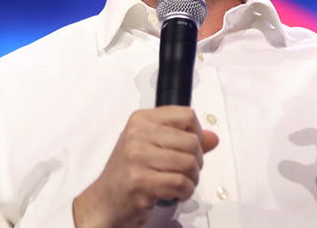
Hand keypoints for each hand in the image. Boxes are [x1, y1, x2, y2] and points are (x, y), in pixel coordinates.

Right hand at [73, 107, 218, 227]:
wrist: (104, 200)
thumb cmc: (127, 173)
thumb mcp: (151, 147)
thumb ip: (182, 139)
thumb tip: (212, 138)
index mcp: (141, 121)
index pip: (186, 115)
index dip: (198, 133)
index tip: (192, 147)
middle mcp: (138, 135)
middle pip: (192, 141)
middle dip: (197, 161)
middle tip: (186, 170)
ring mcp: (138, 158)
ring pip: (188, 163)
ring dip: (192, 179)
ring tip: (181, 182)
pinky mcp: (141, 181)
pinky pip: (180, 183)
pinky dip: (185, 192)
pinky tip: (176, 193)